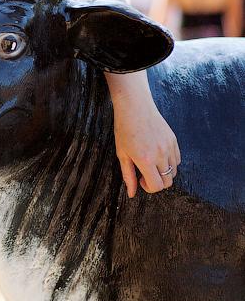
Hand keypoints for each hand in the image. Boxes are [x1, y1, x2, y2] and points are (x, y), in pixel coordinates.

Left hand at [108, 72, 180, 196]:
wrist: (135, 107)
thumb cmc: (124, 129)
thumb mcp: (122, 154)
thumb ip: (128, 175)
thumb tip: (131, 194)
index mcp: (146, 160)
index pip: (156, 186)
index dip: (148, 187)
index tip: (141, 180)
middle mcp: (161, 155)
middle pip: (168, 182)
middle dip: (157, 182)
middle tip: (145, 173)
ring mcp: (169, 147)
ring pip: (174, 171)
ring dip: (163, 172)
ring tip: (150, 162)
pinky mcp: (174, 140)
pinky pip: (177, 159)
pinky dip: (169, 162)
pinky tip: (157, 155)